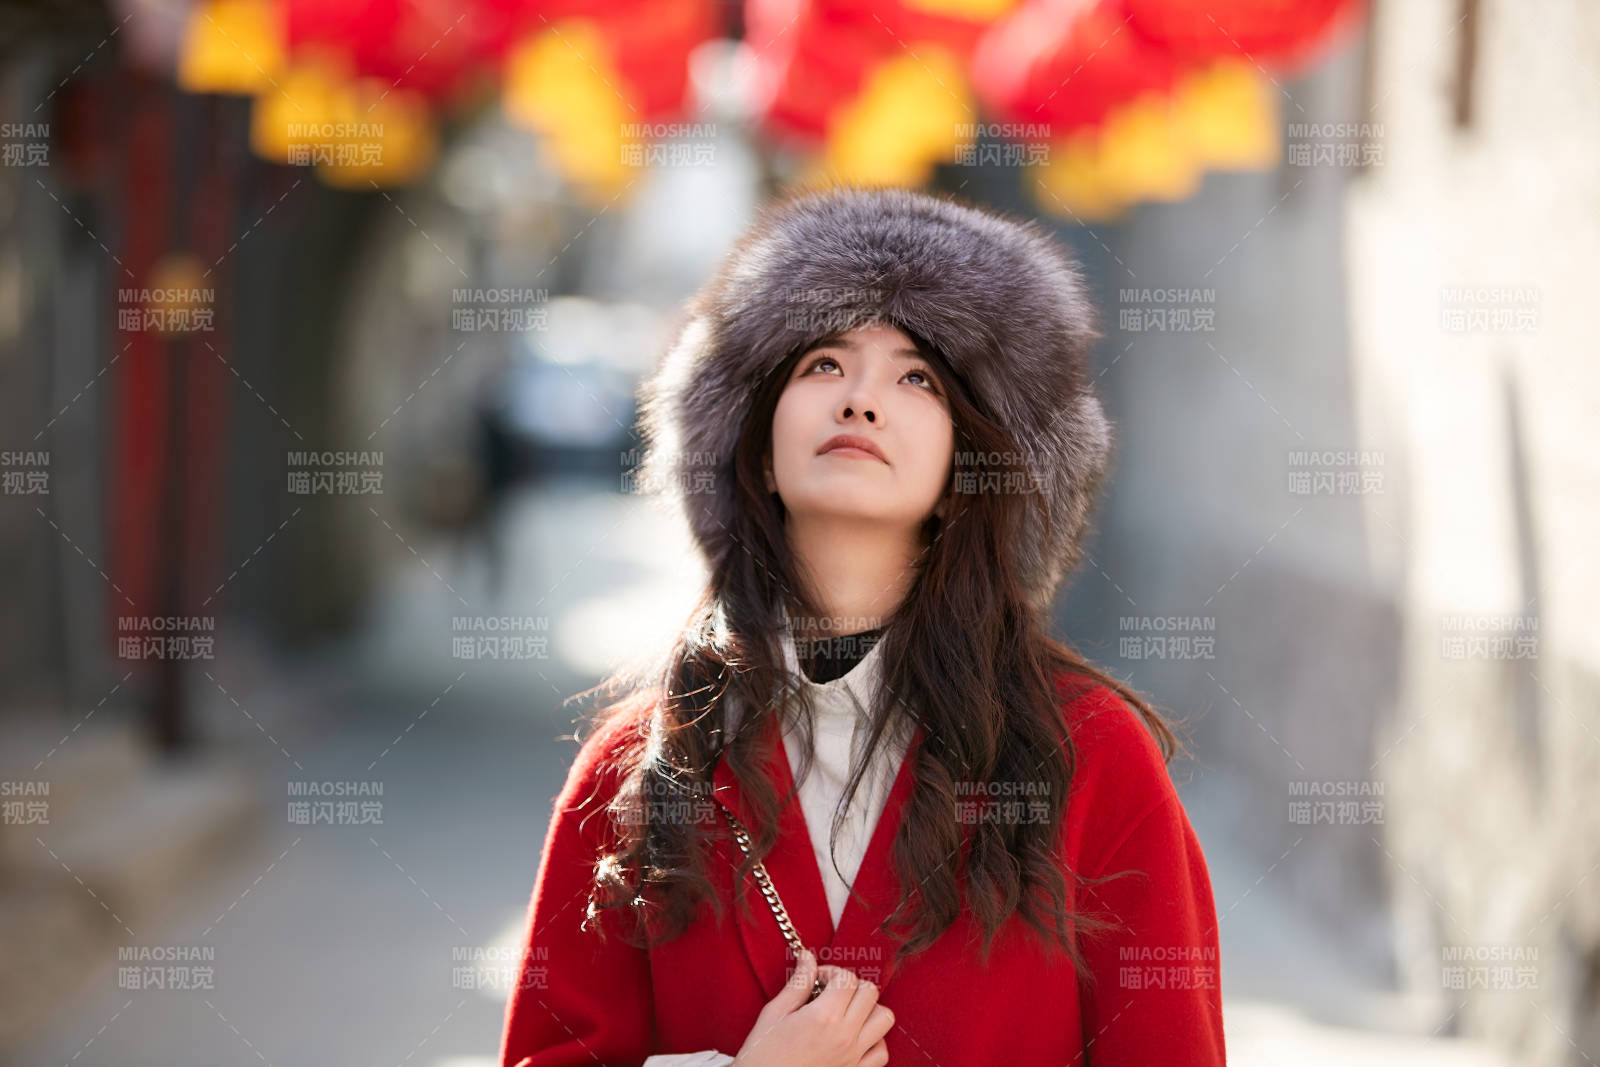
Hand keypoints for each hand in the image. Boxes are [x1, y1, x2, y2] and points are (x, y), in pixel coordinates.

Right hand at [732, 949, 893, 1066]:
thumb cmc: (762, 1055)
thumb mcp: (774, 1014)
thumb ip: (798, 984)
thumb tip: (807, 958)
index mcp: (823, 1017)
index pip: (847, 978)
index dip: (832, 971)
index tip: (817, 979)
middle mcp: (844, 1036)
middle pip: (870, 992)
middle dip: (852, 985)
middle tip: (832, 991)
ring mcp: (853, 1057)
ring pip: (884, 1019)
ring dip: (869, 1009)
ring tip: (847, 1012)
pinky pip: (882, 1052)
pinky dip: (875, 1041)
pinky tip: (855, 1037)